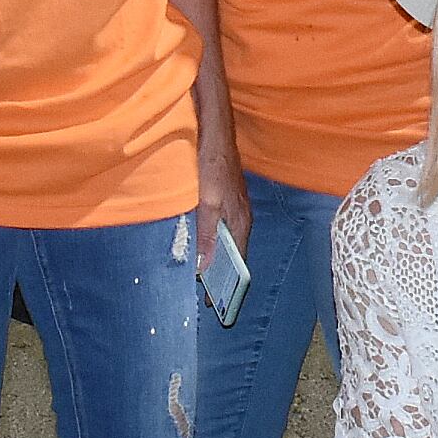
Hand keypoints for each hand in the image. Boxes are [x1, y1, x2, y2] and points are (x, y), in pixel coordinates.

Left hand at [195, 143, 249, 290]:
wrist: (215, 135)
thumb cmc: (213, 165)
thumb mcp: (206, 202)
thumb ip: (207, 233)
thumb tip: (205, 265)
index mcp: (241, 222)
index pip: (239, 261)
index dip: (228, 282)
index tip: (215, 302)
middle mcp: (241, 218)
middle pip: (232, 254)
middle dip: (221, 274)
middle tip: (204, 295)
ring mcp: (233, 209)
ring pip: (225, 241)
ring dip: (214, 258)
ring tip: (198, 276)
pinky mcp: (224, 201)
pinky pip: (218, 229)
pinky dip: (209, 242)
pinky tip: (196, 246)